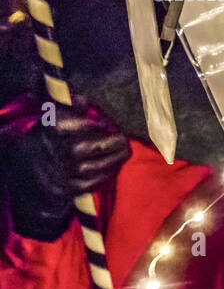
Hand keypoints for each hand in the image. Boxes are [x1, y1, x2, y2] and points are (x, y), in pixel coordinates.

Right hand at [3, 97, 128, 240]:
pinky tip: (113, 169)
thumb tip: (83, 100)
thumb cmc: (53, 133)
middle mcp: (51, 153)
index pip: (69, 128)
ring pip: (87, 169)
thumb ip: (71, 105)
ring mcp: (56, 172)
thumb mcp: (58, 114)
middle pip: (82, 149)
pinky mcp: (62, 189)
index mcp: (49, 132)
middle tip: (124, 139)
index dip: (90, 125)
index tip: (106, 124)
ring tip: (124, 153)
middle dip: (109, 145)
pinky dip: (103, 177)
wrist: (34, 160)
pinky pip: (86, 186)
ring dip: (111, 161)